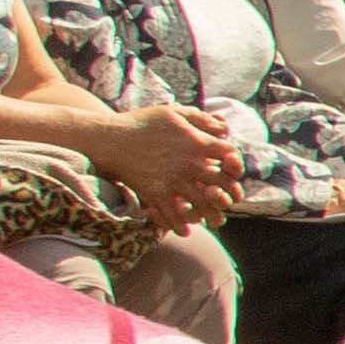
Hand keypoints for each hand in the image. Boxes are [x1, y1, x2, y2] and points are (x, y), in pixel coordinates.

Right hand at [103, 101, 241, 229]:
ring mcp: (173, 180)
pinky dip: (180, 226)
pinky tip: (185, 230)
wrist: (109, 138)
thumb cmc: (142, 122)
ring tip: (215, 221)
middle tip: (228, 200)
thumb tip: (224, 129)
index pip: (231, 156)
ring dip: (212, 215)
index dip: (235, 164)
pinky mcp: (156, 193)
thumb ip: (201, 120)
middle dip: (231, 194)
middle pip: (224, 184)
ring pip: (203, 204)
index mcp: (197, 143)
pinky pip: (173, 215)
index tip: (230, 169)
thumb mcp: (174, 113)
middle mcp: (190, 163)